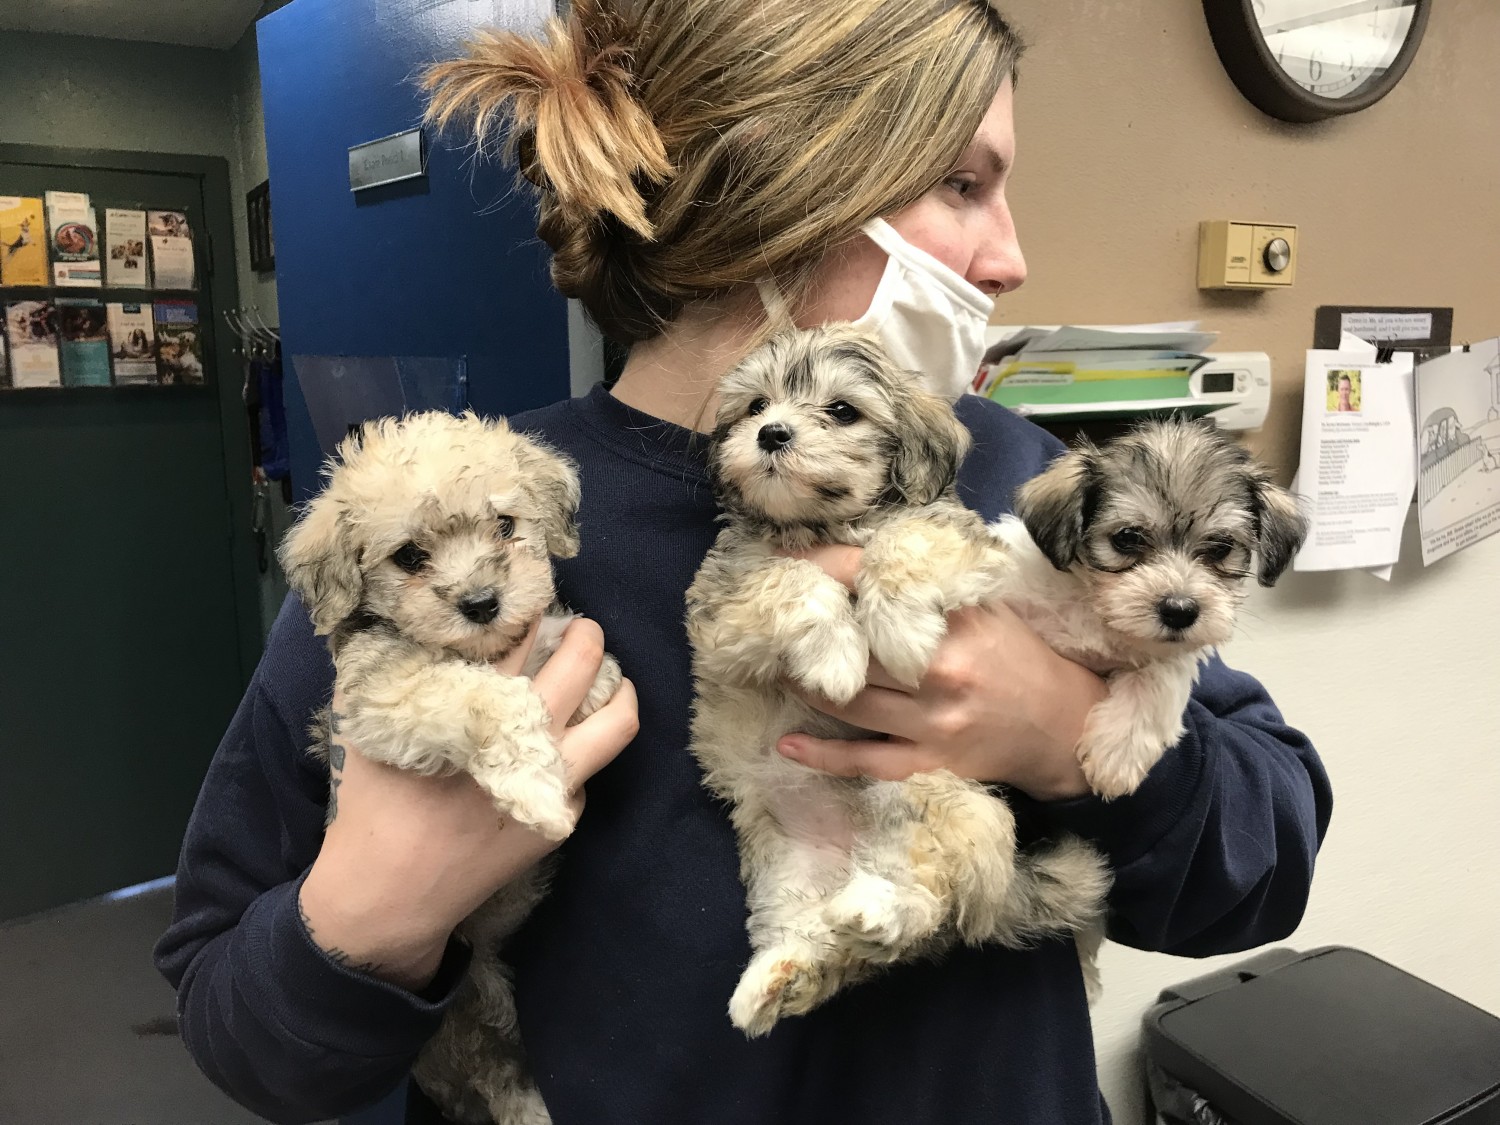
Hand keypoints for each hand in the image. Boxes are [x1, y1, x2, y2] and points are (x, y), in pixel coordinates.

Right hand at [298, 617, 637, 991]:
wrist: (392, 895)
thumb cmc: (374, 805)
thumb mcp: (368, 727)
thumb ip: (389, 672)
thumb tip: (398, 627)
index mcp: (479, 708)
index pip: (522, 638)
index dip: (534, 612)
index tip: (532, 598)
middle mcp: (529, 740)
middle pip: (583, 665)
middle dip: (586, 635)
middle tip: (580, 627)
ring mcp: (554, 782)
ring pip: (618, 722)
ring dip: (617, 688)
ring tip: (605, 675)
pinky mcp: (561, 817)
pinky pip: (591, 771)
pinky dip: (585, 747)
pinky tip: (565, 740)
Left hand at [776, 545, 1102, 801]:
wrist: (1067, 727)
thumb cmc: (1021, 659)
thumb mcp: (989, 608)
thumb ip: (938, 585)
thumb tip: (871, 554)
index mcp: (959, 622)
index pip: (881, 586)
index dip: (829, 571)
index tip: (790, 564)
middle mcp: (944, 670)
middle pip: (856, 650)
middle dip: (809, 638)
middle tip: (773, 628)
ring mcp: (936, 722)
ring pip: (851, 704)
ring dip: (805, 687)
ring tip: (777, 672)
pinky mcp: (933, 763)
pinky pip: (868, 762)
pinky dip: (824, 757)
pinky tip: (787, 746)